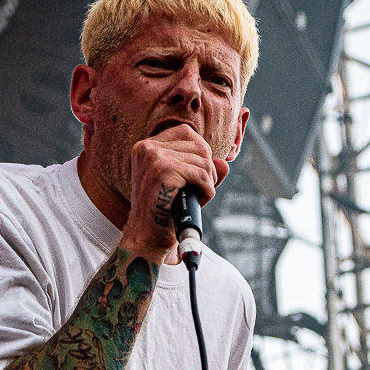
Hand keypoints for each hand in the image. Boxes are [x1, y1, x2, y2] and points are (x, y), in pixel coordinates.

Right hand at [120, 124, 228, 262]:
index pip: (186, 133)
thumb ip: (203, 170)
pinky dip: (208, 190)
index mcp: (145, 146)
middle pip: (199, 146)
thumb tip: (224, 163)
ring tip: (198, 197)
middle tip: (201, 190)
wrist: (147, 237)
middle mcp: (147, 148)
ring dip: (208, 182)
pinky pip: (201, 175)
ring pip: (203, 160)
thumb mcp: (183, 185)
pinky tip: (200, 200)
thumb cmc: (164, 211)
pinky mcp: (163, 171)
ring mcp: (154, 158)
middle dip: (208, 170)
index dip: (201, 153)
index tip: (198, 174)